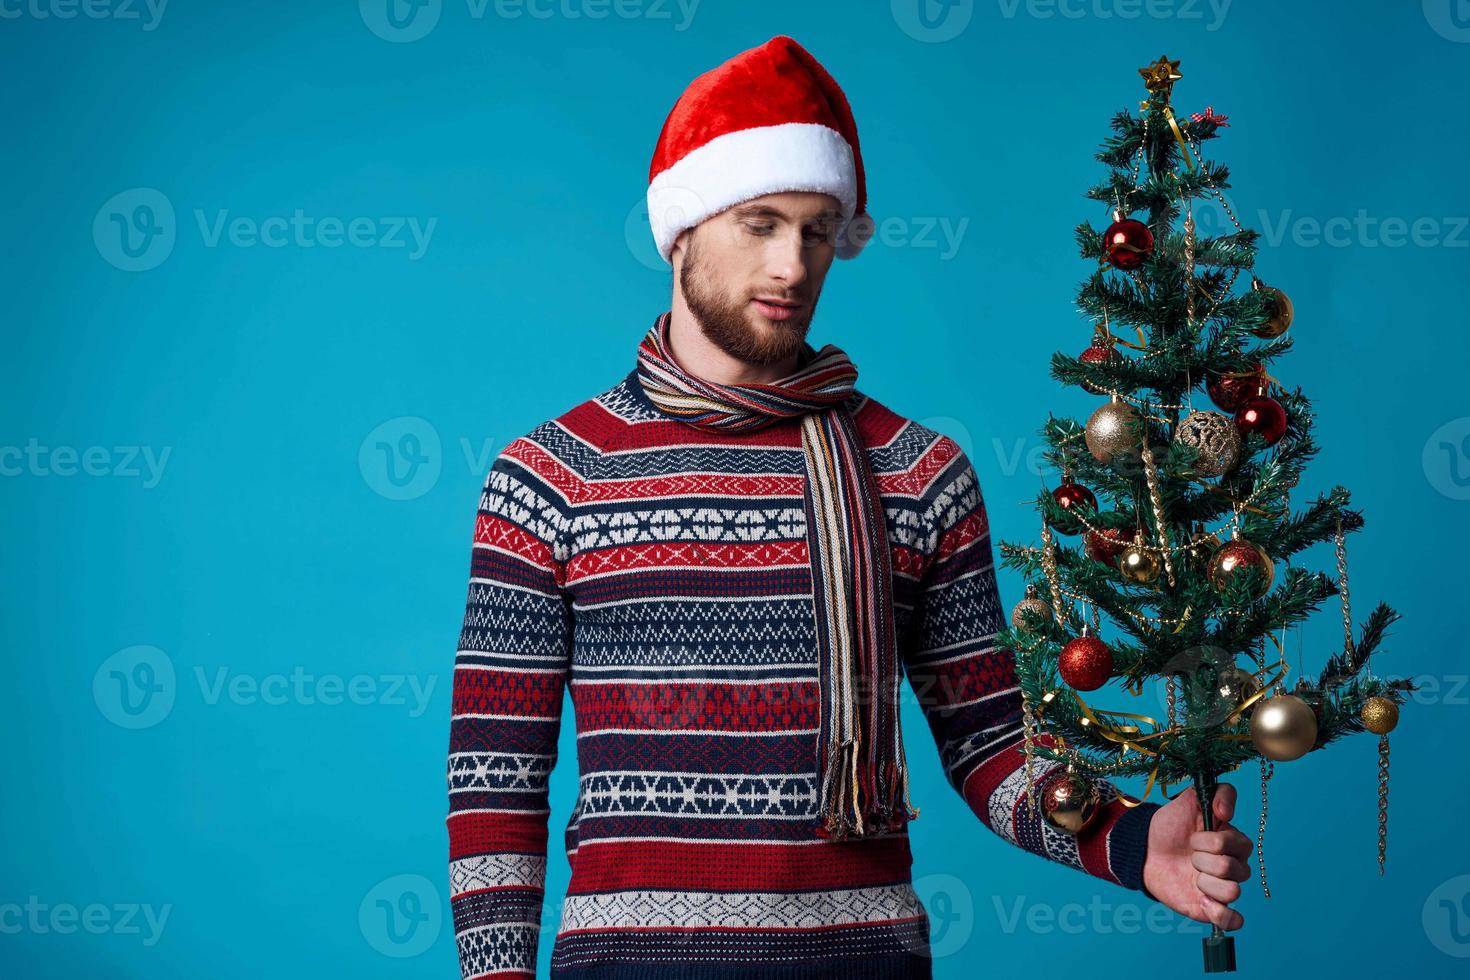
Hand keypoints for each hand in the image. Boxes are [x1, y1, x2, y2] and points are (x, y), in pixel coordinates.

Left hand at [1141, 781, 1251, 930]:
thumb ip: (1218, 792)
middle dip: (1202, 860)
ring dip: (1204, 882)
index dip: (1212, 841)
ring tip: (1191, 874)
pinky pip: (1232, 920)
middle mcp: (1234, 866)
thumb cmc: (1171, 824)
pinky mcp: (1212, 909)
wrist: (1145, 848)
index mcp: (1234, 842)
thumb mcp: (1191, 798)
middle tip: (1189, 855)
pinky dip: (1220, 913)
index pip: (1240, 845)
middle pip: (1233, 869)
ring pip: (1232, 892)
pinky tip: (1201, 900)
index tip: (1193, 837)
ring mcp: (1223, 888)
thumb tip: (1227, 811)